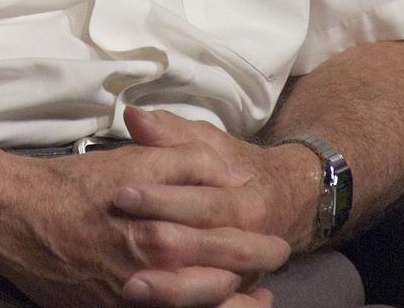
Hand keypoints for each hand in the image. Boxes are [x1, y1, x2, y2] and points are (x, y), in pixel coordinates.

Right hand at [0, 109, 288, 307]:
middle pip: (226, 268)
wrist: (22, 217)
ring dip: (238, 301)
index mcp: (166, 216)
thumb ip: (188, 160)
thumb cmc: (79, 183)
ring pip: (208, 301)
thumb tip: (235, 174)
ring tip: (259, 299)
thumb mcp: (136, 158)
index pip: (230, 228)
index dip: (258, 232)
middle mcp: (159, 258)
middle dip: (258, 264)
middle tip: (276, 258)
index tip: (274, 231)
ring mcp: (141, 292)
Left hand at [116, 107, 291, 303]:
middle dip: (164, 243)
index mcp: (246, 205)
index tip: (121, 193)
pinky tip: (153, 307)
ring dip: (173, 290)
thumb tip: (133, 115)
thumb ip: (170, 132)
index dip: (163, 198)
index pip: (204, 203)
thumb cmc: (234, 168)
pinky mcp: (233, 297)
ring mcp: (244, 278)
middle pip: (209, 248)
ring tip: (130, 287)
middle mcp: (251, 245)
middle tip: (122, 237)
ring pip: (213, 290)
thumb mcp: (209, 142)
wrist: (281, 202)